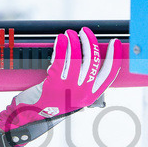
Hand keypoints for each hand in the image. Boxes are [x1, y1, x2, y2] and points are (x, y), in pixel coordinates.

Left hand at [0, 27, 122, 134]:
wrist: (32, 114)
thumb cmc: (53, 102)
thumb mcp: (74, 97)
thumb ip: (84, 83)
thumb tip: (92, 57)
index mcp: (91, 95)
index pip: (109, 74)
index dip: (114, 56)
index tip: (114, 43)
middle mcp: (83, 92)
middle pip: (94, 61)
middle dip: (90, 42)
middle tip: (85, 32)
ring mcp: (70, 87)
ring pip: (77, 57)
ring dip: (74, 40)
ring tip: (70, 33)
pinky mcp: (55, 82)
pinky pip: (61, 58)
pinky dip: (61, 45)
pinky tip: (60, 39)